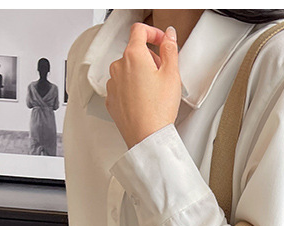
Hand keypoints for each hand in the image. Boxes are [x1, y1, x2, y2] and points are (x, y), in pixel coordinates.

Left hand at [105, 23, 181, 148]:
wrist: (147, 136)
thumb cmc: (158, 109)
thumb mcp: (172, 75)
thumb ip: (170, 49)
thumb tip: (168, 36)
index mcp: (133, 55)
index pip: (139, 30)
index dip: (153, 33)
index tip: (161, 41)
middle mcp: (118, 66)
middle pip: (134, 52)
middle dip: (150, 58)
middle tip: (163, 75)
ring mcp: (113, 83)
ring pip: (128, 69)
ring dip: (141, 74)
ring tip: (154, 92)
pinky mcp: (111, 98)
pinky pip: (122, 86)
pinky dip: (133, 88)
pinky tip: (145, 101)